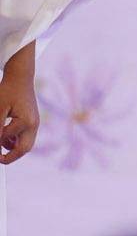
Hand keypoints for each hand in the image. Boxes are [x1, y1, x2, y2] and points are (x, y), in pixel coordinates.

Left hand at [0, 43, 38, 163]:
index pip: (6, 138)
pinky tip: (6, 139)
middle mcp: (34, 125)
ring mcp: (35, 124)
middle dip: (10, 157)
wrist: (21, 78)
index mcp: (26, 122)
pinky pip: (27, 138)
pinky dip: (16, 142)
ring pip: (26, 145)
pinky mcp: (33, 122)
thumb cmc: (8, 90)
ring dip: (13, 150)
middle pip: (24, 149)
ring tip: (0, 148)